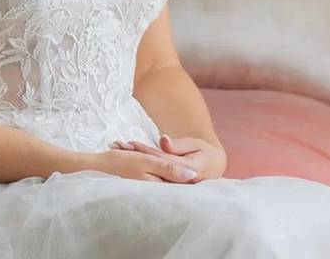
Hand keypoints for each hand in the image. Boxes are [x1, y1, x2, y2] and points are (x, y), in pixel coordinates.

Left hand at [110, 134, 226, 182]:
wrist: (214, 166)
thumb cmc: (205, 153)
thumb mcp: (195, 144)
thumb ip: (178, 145)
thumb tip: (163, 141)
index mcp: (188, 170)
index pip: (161, 160)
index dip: (144, 151)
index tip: (129, 144)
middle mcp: (179, 182)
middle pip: (152, 167)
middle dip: (134, 157)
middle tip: (115, 147)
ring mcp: (174, 187)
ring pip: (150, 173)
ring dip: (133, 162)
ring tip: (116, 150)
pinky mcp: (169, 188)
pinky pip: (153, 177)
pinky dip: (140, 167)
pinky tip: (127, 160)